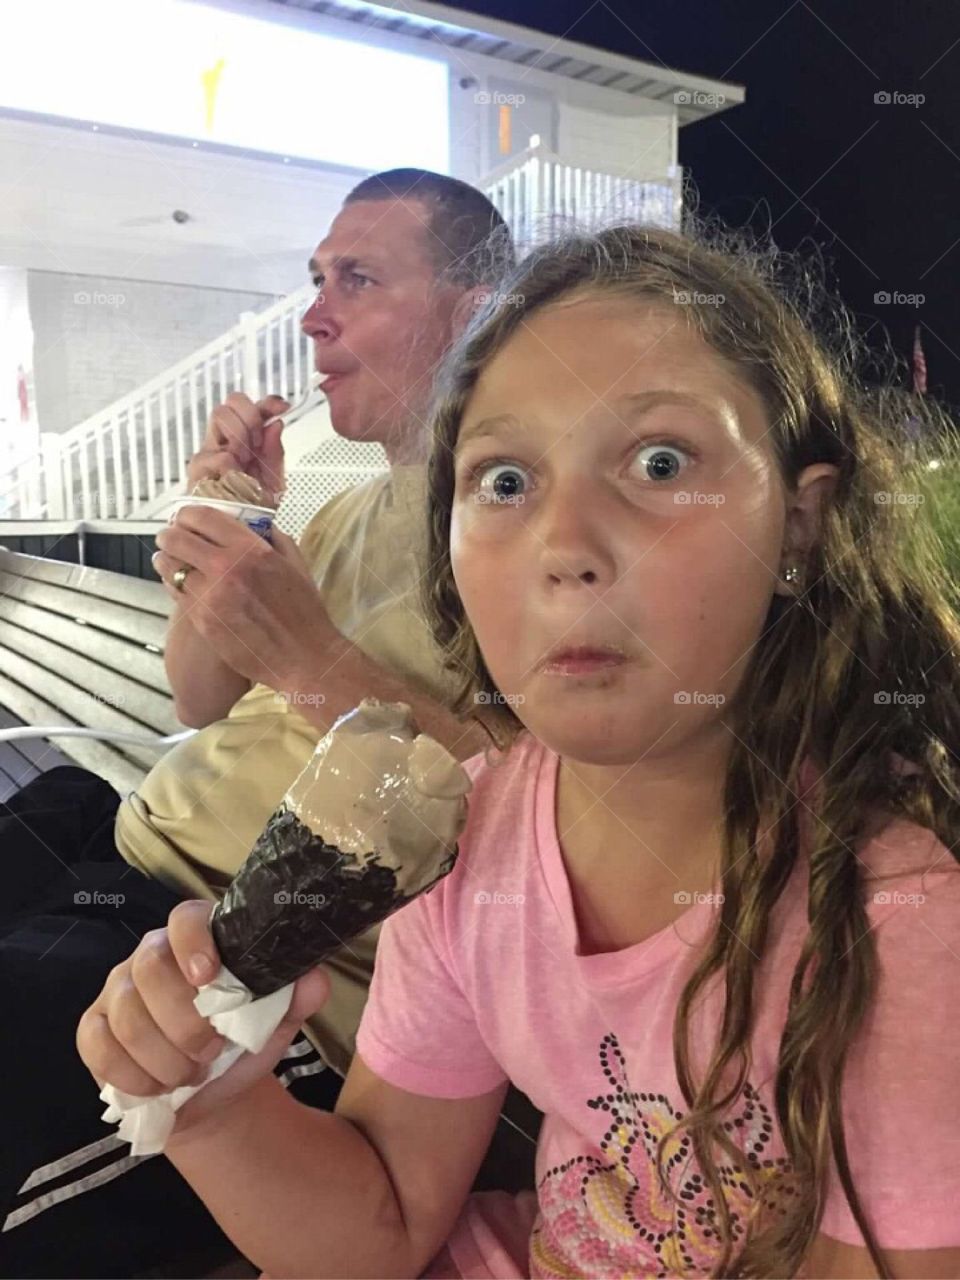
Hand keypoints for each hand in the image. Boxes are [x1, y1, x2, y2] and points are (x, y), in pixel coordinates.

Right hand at [76, 900, 330, 1136]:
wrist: (213, 1091)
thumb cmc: (244, 1039)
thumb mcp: (280, 1017)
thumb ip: (299, 994)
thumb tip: (312, 979)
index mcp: (199, 939)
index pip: (185, 918)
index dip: (194, 942)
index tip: (210, 977)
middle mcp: (151, 955)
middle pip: (150, 968)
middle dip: (184, 1021)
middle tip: (211, 1051)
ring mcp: (117, 991)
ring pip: (126, 1016)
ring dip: (165, 1058)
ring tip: (192, 1074)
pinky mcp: (93, 1028)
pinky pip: (99, 1047)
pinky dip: (134, 1076)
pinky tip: (159, 1088)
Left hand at [153, 507, 334, 689]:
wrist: (303, 656)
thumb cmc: (303, 613)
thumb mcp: (296, 565)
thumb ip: (274, 539)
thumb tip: (256, 525)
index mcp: (251, 550)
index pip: (203, 517)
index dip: (186, 513)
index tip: (184, 517)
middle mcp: (227, 569)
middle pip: (177, 539)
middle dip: (169, 535)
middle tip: (169, 537)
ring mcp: (211, 596)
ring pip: (170, 567)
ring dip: (166, 560)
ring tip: (168, 559)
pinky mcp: (202, 621)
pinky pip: (176, 593)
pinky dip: (174, 584)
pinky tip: (180, 583)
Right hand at [185, 393, 290, 500]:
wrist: (243, 531)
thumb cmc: (255, 506)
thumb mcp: (274, 478)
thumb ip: (275, 451)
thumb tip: (276, 424)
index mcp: (245, 440)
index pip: (252, 408)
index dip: (267, 403)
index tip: (281, 407)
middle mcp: (224, 441)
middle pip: (230, 403)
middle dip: (250, 417)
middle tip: (257, 443)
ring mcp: (209, 451)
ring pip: (219, 416)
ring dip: (239, 434)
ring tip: (246, 459)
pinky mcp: (198, 469)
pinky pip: (213, 453)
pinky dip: (228, 463)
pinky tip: (235, 476)